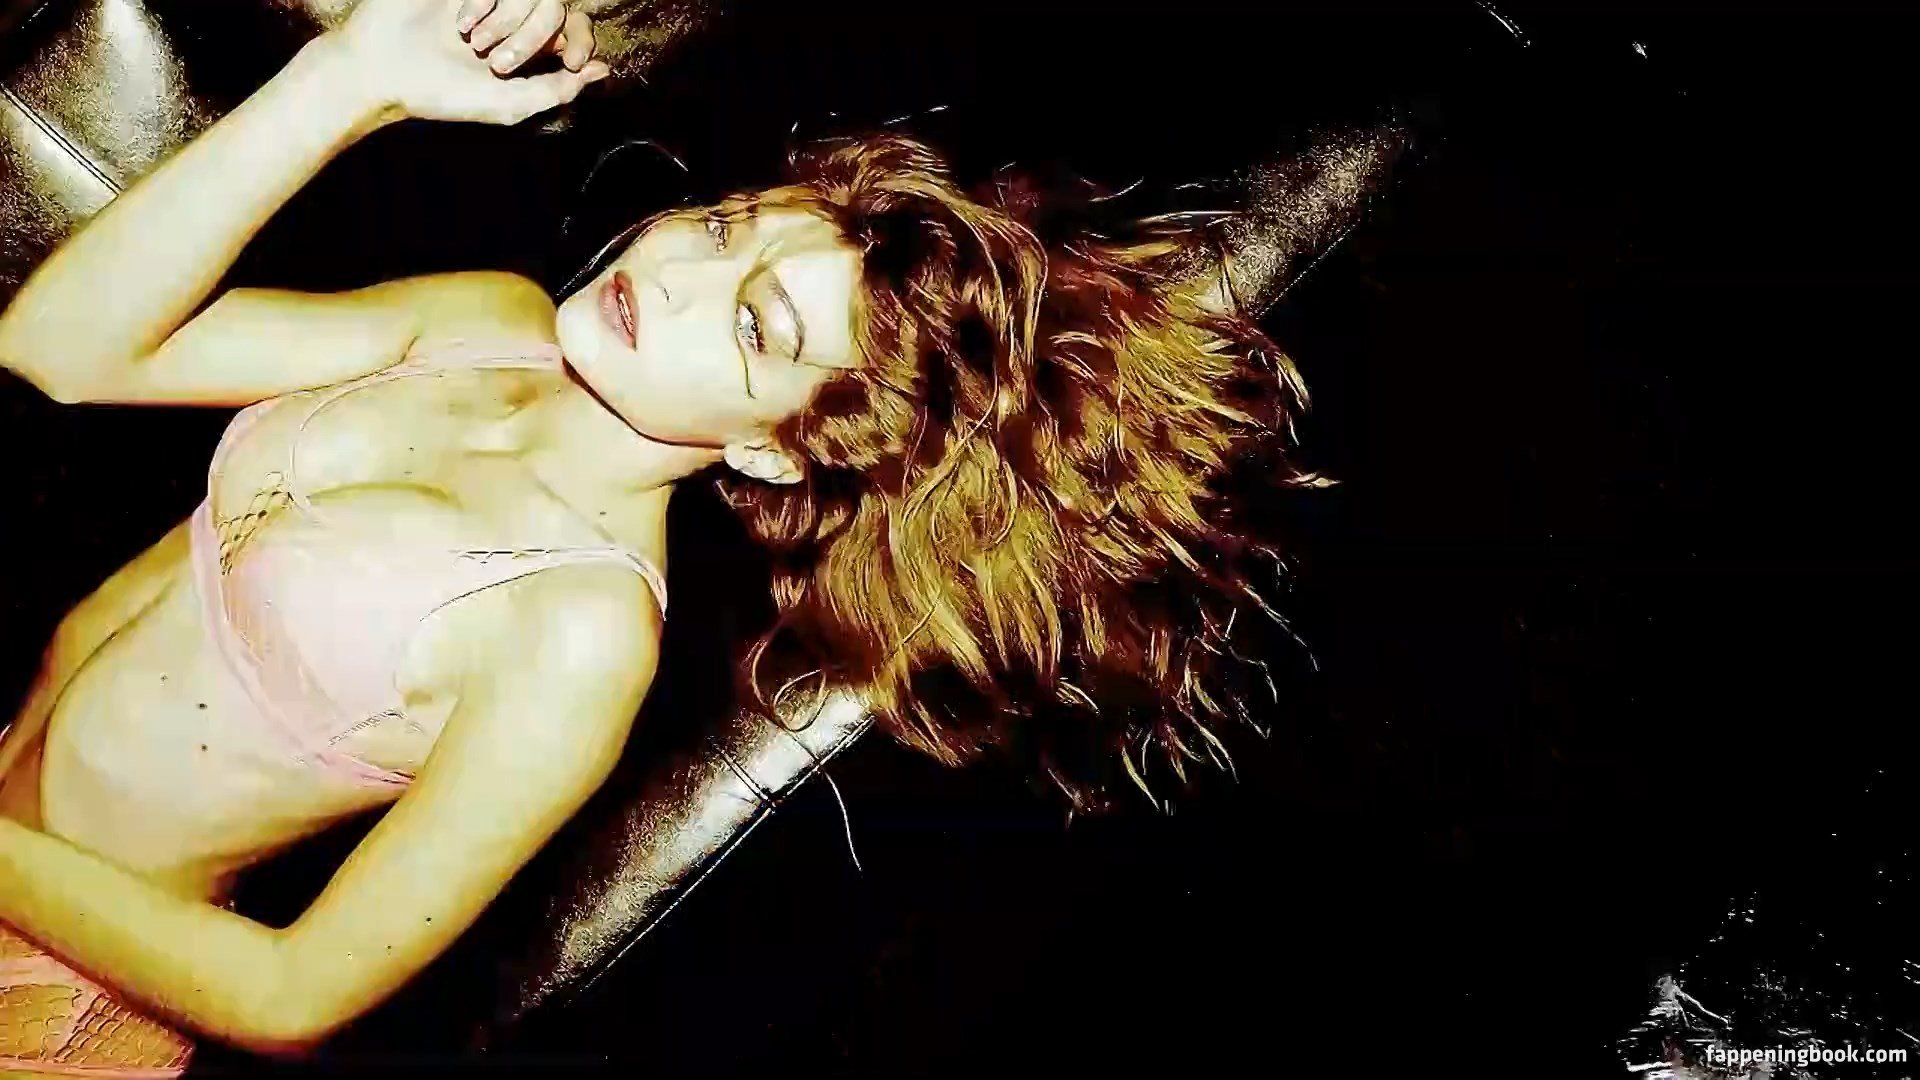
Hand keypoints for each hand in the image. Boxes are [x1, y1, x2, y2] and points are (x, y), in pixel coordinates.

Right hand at [331, 0, 608, 126]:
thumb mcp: (510, 105)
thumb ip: (558, 89)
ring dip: (508, 20)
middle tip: (499, 62)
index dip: (582, 40)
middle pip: (556, 7)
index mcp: (529, 46)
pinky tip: (460, 24)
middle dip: (533, 36)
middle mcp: (512, 14)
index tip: (567, 61)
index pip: (578, 26)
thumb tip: (603, 69)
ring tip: (475, 43)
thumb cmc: (443, 95)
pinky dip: (484, 2)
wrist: (384, 71)